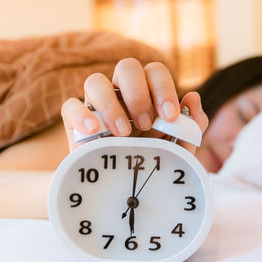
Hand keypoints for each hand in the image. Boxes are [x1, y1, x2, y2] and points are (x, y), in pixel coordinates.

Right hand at [61, 59, 208, 153]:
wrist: (126, 194)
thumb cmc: (152, 164)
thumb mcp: (179, 151)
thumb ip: (190, 128)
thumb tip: (193, 97)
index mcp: (148, 94)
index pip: (154, 71)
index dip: (163, 88)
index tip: (170, 116)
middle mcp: (121, 94)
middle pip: (127, 67)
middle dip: (139, 94)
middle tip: (147, 124)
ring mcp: (96, 106)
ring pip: (95, 81)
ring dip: (111, 105)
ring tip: (124, 134)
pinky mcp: (75, 124)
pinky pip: (69, 105)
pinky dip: (81, 115)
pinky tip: (95, 133)